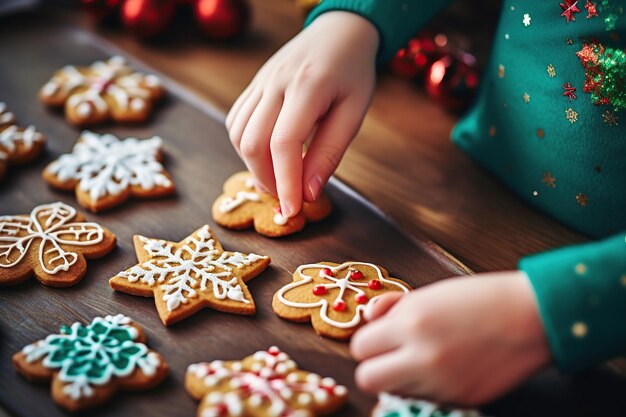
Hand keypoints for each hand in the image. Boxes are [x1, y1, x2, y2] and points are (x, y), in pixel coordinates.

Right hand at [225, 11, 377, 217]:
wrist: (337, 33)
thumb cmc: (352, 73)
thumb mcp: (354, 113)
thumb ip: (330, 152)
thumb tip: (309, 193)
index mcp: (307, 86)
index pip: (284, 144)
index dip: (285, 183)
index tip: (293, 210)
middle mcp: (276, 82)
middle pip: (253, 142)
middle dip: (267, 180)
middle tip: (288, 198)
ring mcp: (259, 82)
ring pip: (238, 134)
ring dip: (254, 166)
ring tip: (279, 180)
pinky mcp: (252, 86)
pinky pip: (236, 121)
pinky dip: (247, 147)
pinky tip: (268, 156)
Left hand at [350, 271, 550, 404]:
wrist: (532, 317)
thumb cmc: (480, 298)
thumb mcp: (430, 293)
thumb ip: (393, 307)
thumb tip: (368, 317)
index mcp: (413, 323)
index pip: (360, 346)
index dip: (369, 342)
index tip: (380, 338)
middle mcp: (424, 356)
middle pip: (367, 378)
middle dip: (373, 367)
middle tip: (390, 356)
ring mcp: (443, 383)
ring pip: (395, 392)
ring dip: (400, 379)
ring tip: (422, 359)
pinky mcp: (462, 399)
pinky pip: (426, 399)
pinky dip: (427, 387)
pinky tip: (444, 369)